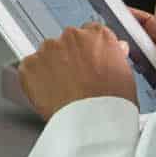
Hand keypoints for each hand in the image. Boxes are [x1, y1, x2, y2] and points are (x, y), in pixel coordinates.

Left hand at [17, 23, 138, 121]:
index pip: (90, 33)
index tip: (88, 64)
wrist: (90, 123)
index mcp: (98, 35)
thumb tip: (115, 50)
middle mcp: (72, 36)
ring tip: (63, 92)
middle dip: (69, 59)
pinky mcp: (29, 65)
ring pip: (47, 55)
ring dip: (52, 69)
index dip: (89, 52)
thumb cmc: (110, 105)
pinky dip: (35, 81)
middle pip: (67, 43)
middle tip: (76, 82)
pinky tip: (49, 95)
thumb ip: (115, 56)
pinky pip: (29, 70)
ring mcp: (48, 49)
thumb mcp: (125, 76)